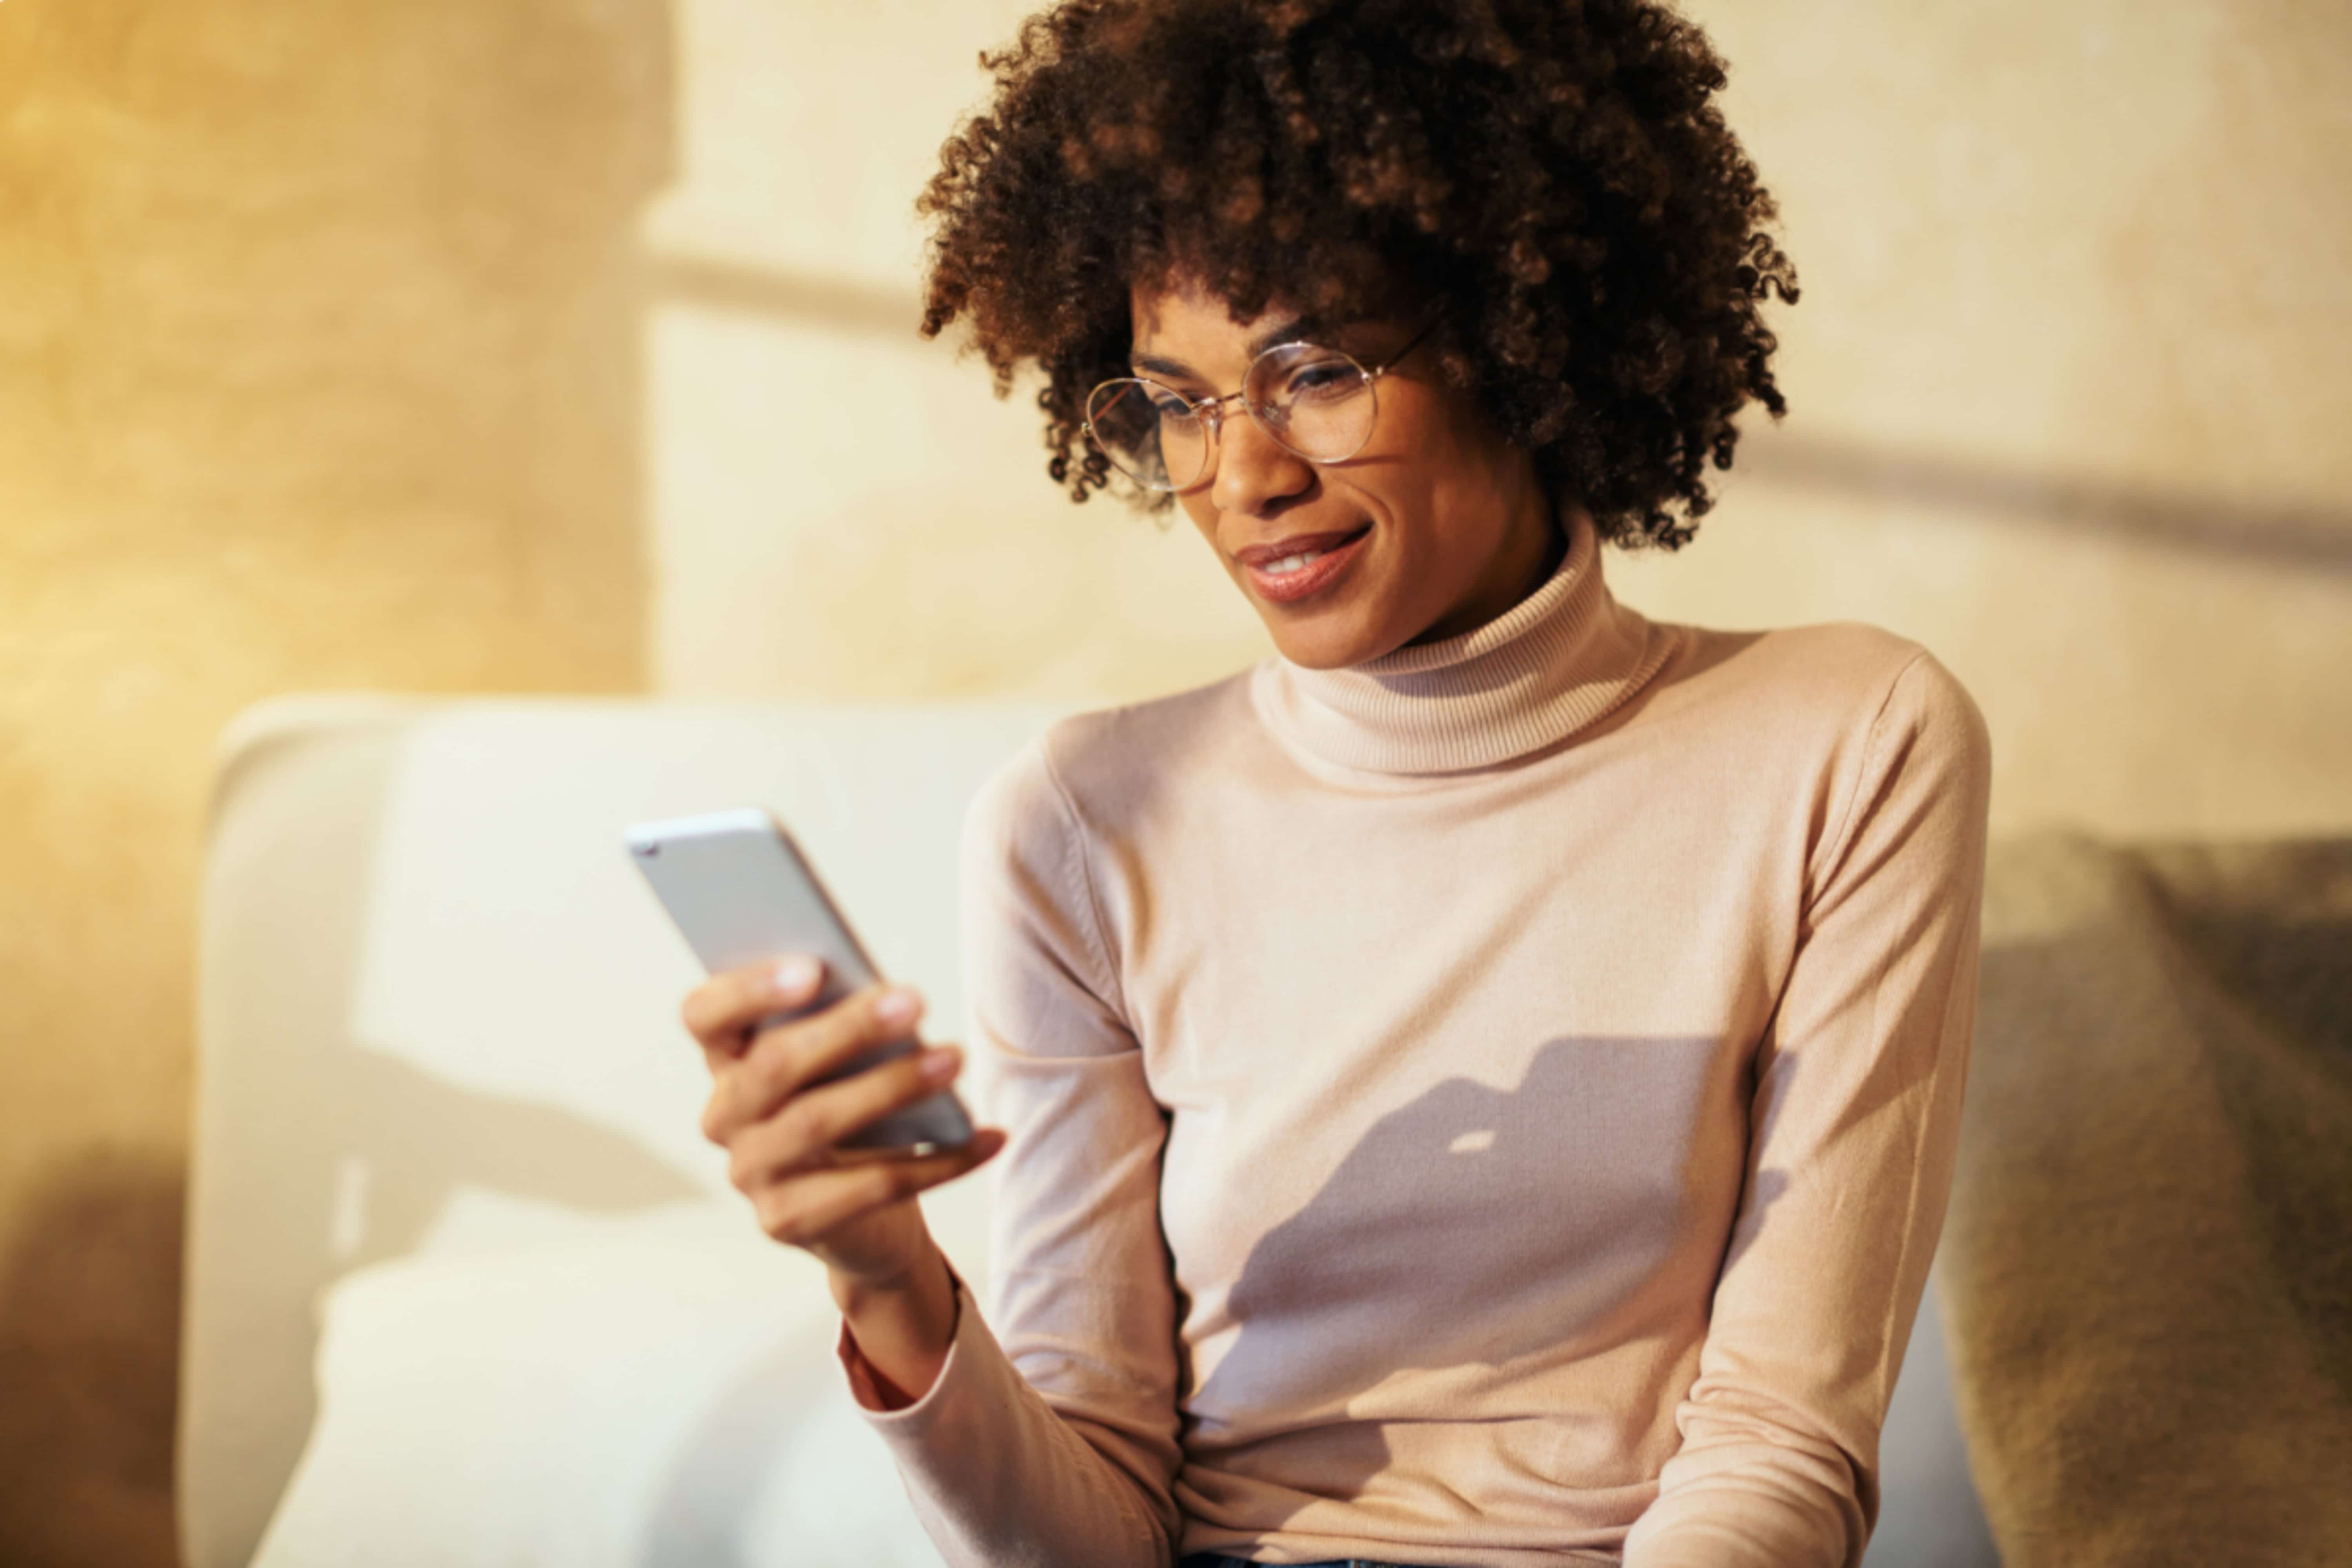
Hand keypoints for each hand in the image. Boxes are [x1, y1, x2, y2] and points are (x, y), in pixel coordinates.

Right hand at [682, 957, 1005, 1289]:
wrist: (860, 1221)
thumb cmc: (852, 1114)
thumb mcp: (839, 1065)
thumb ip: (839, 1026)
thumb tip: (889, 996)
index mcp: (726, 1060)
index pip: (704, 1015)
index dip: (749, 989)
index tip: (813, 967)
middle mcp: (724, 1117)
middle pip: (773, 1065)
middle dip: (848, 1029)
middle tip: (916, 1000)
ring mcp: (751, 1174)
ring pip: (818, 1121)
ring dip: (893, 1085)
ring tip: (955, 1058)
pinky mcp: (787, 1222)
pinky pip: (872, 1185)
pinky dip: (942, 1160)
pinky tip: (990, 1137)